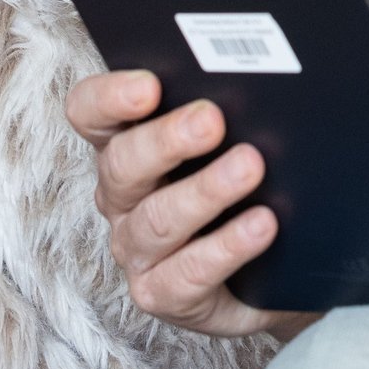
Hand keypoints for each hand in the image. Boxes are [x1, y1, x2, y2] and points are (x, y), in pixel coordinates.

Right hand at [64, 69, 309, 341]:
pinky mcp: (164, 294)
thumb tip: (262, 74)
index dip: (109, 98)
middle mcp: (123, 197)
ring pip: (156, 220)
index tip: (148, 86)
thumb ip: (236, 105)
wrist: (277, 269)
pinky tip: (262, 225)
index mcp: (128, 145)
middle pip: (122, 164)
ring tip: (251, 167)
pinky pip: (186, 274)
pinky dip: (226, 247)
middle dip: (166, 140)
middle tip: (212, 120)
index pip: (91, 113)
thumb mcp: (240, 138)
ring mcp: (137, 250)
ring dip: (204, 192)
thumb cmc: (254, 186)